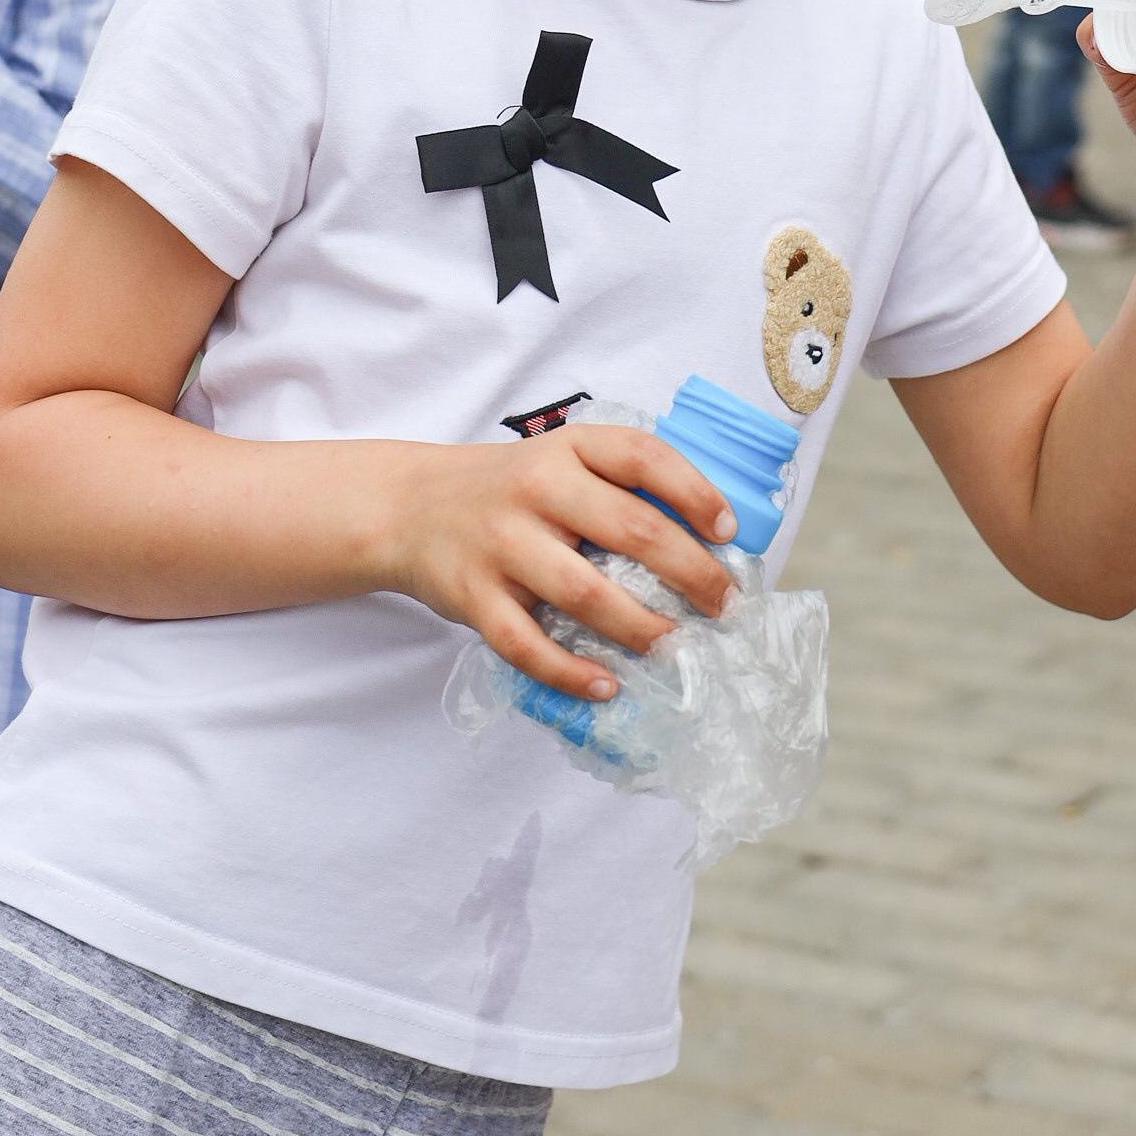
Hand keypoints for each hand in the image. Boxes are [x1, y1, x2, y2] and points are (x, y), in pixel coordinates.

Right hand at [381, 418, 739, 699]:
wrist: (408, 506)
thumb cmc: (507, 490)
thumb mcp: (558, 461)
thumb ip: (614, 487)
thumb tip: (704, 542)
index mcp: (568, 449)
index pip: (643, 457)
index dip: (695, 492)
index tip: (728, 532)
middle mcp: (536, 489)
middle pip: (630, 529)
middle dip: (691, 573)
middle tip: (722, 605)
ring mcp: (502, 544)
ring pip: (584, 594)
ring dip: (640, 627)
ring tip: (673, 647)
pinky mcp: (473, 596)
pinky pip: (526, 644)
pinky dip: (570, 672)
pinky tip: (606, 686)